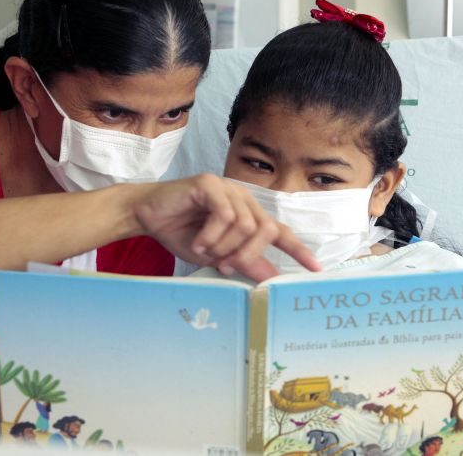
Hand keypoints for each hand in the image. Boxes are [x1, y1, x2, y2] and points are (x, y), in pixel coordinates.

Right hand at [132, 174, 320, 280]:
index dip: (298, 250)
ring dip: (224, 245)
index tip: (315, 269)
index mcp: (248, 214)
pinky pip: (225, 213)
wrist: (147, 215)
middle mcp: (243, 198)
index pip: (279, 232)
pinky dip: (212, 234)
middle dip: (248, 254)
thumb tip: (270, 279)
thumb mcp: (216, 255)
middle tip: (225, 265)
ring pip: (246, 224)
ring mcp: (228, 188)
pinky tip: (197, 241)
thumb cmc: (181, 233)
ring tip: (204, 250)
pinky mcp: (210, 183)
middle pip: (266, 229)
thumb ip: (243, 263)